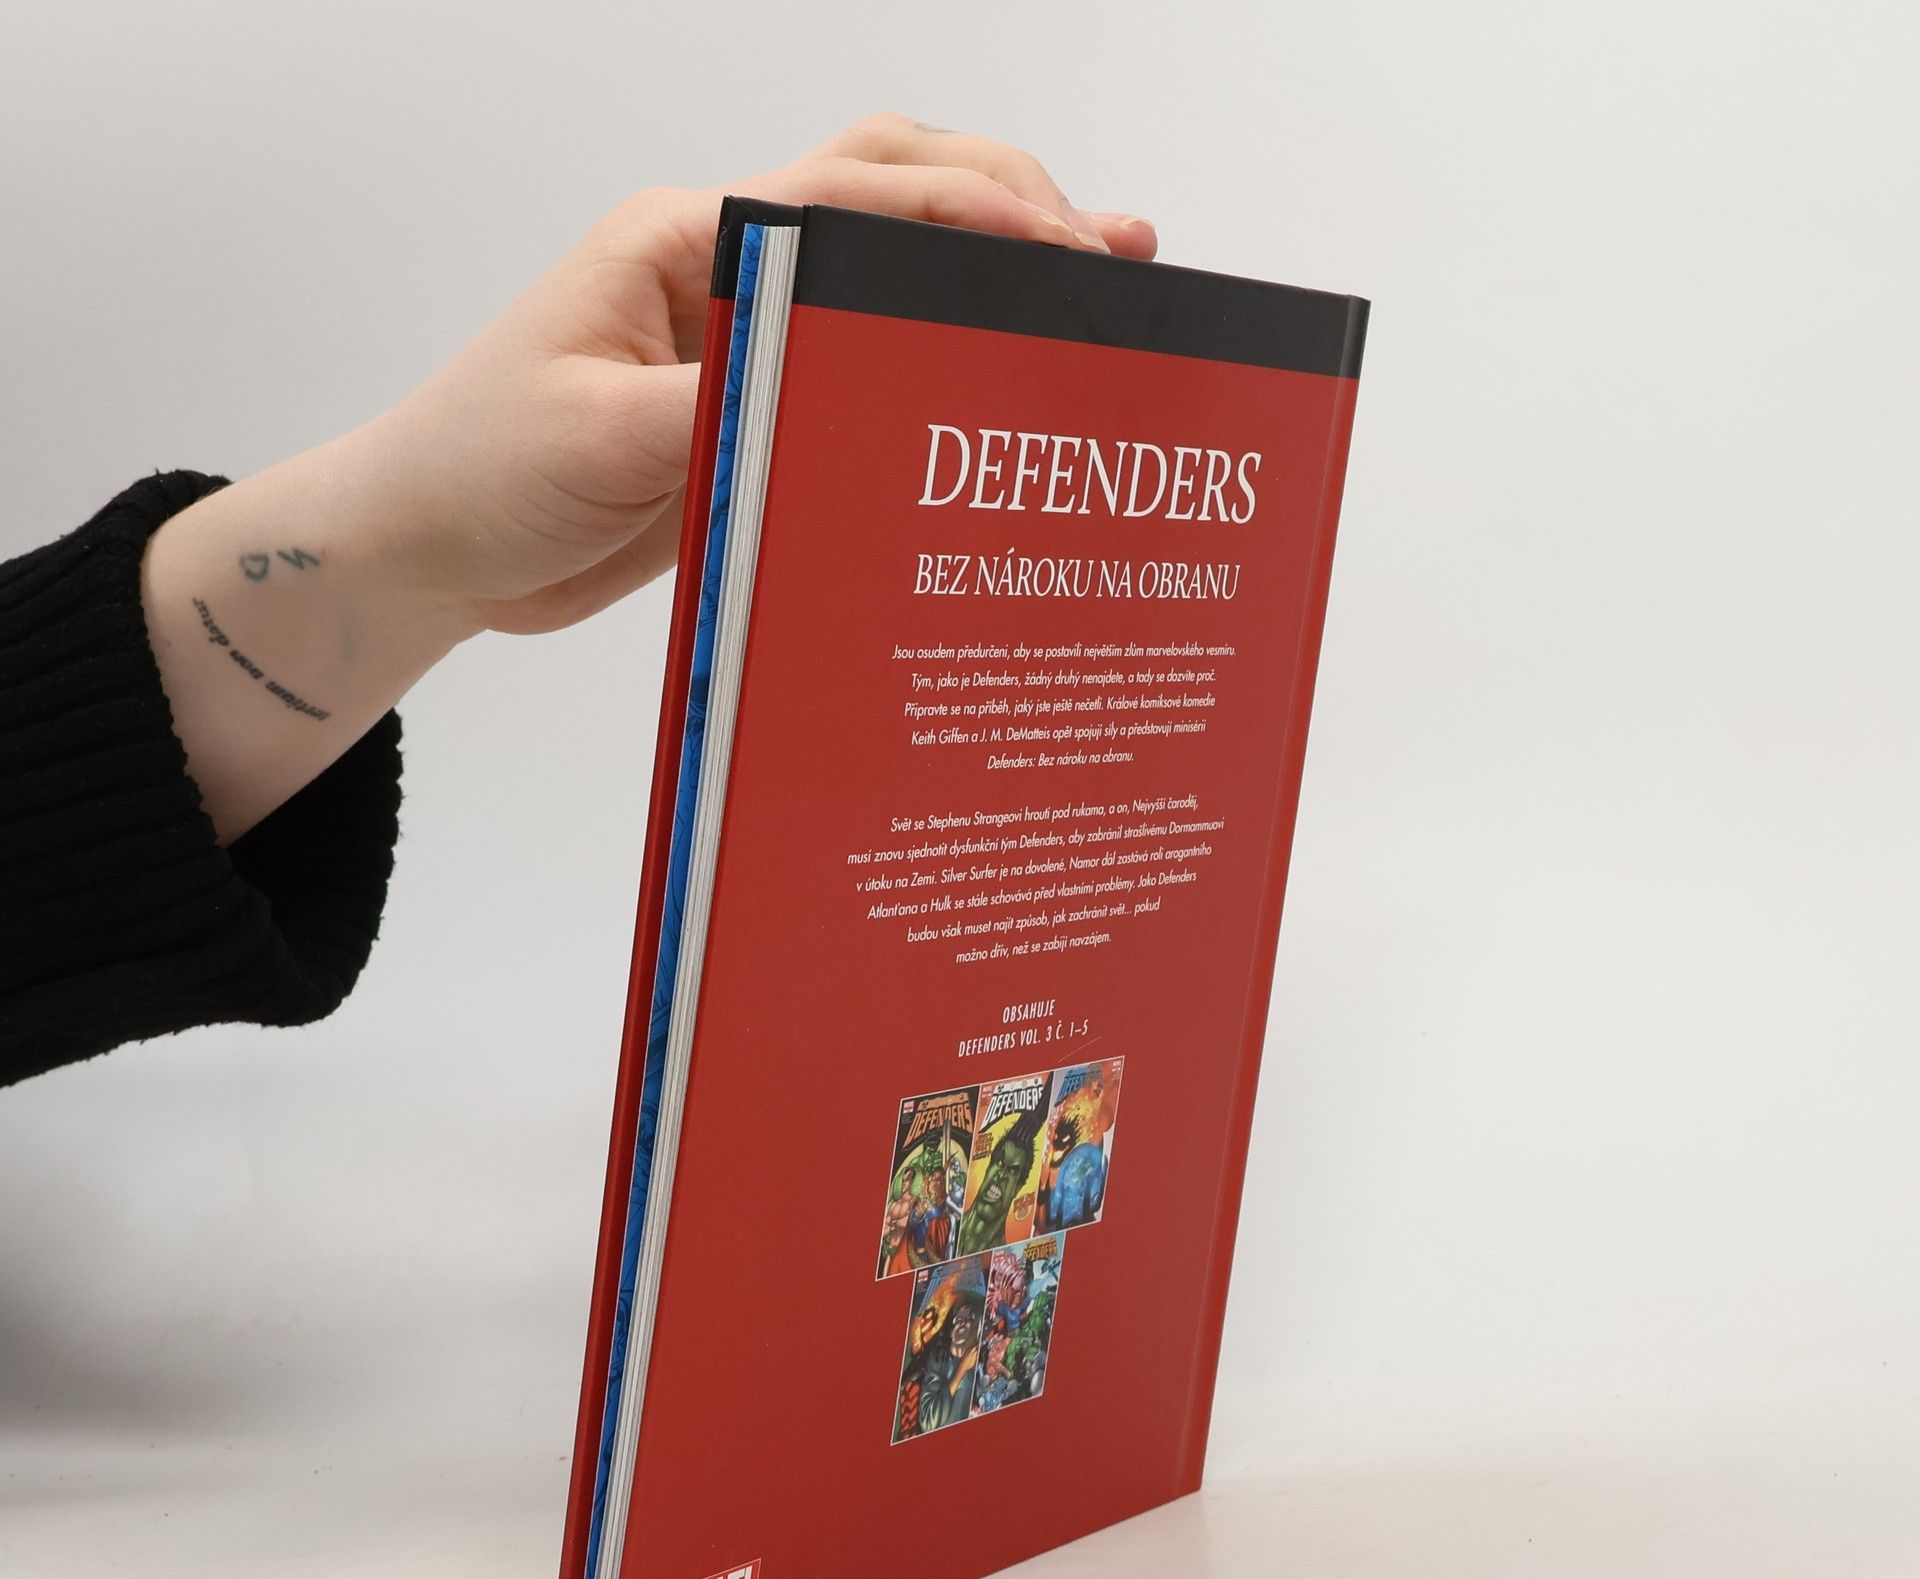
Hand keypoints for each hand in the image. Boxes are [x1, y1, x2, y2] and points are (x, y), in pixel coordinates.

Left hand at [366, 115, 1158, 635]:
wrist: (430, 547)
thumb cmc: (479, 468)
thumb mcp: (598, 439)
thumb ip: (721, 408)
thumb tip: (843, 390)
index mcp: (688, 242)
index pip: (859, 199)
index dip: (977, 218)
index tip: (1068, 262)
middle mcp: (728, 271)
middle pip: (892, 190)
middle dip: (1010, 204)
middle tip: (1112, 252)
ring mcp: (747, 339)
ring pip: (889, 271)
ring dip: (986, 268)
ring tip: (1092, 290)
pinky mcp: (755, 410)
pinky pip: (864, 371)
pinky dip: (939, 361)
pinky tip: (995, 392)